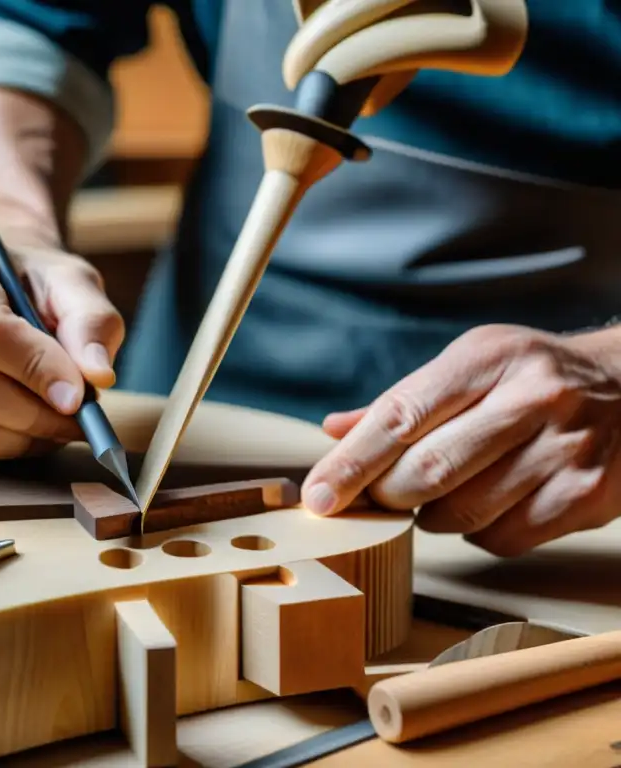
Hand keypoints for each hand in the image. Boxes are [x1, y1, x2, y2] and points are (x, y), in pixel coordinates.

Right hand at [0, 229, 124, 458]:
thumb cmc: (28, 282)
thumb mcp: (69, 280)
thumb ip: (90, 319)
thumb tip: (97, 375)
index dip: (38, 370)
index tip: (80, 395)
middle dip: (38, 412)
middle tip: (79, 415)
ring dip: (24, 436)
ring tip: (54, 418)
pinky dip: (0, 447)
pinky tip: (19, 422)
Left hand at [301, 324, 620, 555]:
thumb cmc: (532, 376)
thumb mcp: (471, 366)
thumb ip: (402, 401)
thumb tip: (333, 430)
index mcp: (487, 358)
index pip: (400, 417)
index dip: (351, 463)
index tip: (318, 496)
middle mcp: (531, 398)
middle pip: (428, 471)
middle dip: (387, 495)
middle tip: (378, 498)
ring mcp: (564, 449)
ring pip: (462, 513)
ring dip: (431, 516)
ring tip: (438, 495)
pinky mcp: (588, 495)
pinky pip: (503, 539)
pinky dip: (478, 534)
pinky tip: (488, 506)